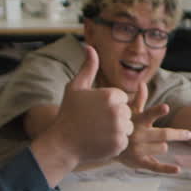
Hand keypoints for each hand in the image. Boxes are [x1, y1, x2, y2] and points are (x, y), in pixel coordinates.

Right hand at [41, 45, 132, 163]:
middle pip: (126, 112)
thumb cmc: (68, 114)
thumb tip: (89, 47)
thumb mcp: (75, 88)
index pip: (121, 98)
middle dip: (114, 117)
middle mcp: (117, 111)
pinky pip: (125, 140)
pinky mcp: (120, 144)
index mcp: (110, 95)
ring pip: (128, 126)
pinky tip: (100, 141)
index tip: (94, 111)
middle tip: (96, 123)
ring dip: (117, 129)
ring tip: (98, 131)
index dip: (108, 104)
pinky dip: (115, 142)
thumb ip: (88, 67)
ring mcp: (119, 129)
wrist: (62, 144)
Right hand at [120, 81, 190, 173]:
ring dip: (163, 146)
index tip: (166, 107)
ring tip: (157, 144)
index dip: (157, 111)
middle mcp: (138, 135)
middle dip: (177, 134)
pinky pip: (155, 166)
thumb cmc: (121, 126)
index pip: (148, 114)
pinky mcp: (139, 162)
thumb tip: (143, 84)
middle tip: (189, 134)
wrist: (104, 146)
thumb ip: (139, 100)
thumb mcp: (128, 113)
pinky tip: (177, 169)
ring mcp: (138, 150)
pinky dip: (167, 169)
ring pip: (162, 148)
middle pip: (163, 134)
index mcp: (136, 121)